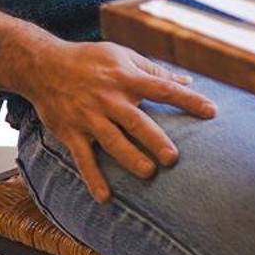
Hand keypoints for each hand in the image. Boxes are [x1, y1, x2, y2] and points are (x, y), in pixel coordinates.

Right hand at [24, 40, 216, 202]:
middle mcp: (109, 99)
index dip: (189, 100)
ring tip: (148, 173)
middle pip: (136, 121)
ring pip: (112, 141)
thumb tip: (187, 82)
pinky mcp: (71, 133)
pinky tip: (105, 197)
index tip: (212, 112)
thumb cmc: (89, 60)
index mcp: (126, 78)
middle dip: (155, 139)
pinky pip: (82, 158)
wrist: (42, 66)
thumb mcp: (123, 56)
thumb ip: (155, 71)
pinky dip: (92, 178)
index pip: (163, 89)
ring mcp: (89, 118)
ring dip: (129, 158)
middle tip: (174, 158)